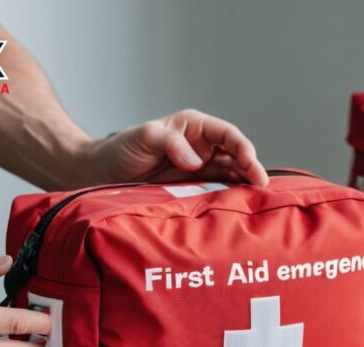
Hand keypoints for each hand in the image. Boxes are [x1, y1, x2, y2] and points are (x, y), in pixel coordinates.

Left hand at [82, 109, 268, 186]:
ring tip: (256, 198)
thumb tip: (196, 160)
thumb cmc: (121, 149)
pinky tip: (237, 204)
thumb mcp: (143, 137)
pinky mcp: (191, 185)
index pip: (227, 134)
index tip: (251, 165)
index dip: (243, 148)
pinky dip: (228, 194)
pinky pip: (216, 188)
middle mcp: (200, 144)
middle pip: (234, 154)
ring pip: (229, 173)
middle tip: (262, 187)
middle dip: (250, 167)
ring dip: (243, 183)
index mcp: (193, 126)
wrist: (102, 172)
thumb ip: (170, 143)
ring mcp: (198, 166)